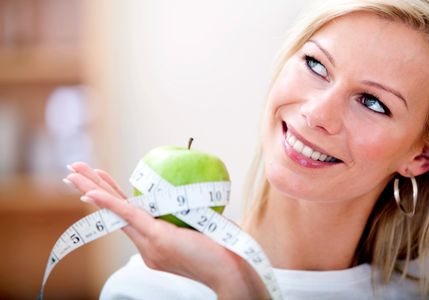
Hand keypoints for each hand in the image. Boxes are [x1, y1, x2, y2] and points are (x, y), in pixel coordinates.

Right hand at [64, 162, 269, 299]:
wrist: (233, 272)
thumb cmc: (224, 250)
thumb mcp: (203, 226)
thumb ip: (190, 213)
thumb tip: (193, 192)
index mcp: (155, 245)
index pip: (128, 217)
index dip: (111, 199)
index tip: (99, 183)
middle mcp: (147, 247)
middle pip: (115, 213)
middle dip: (92, 189)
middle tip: (73, 171)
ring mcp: (150, 245)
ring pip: (117, 211)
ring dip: (93, 188)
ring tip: (73, 171)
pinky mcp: (158, 239)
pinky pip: (129, 215)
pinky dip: (108, 201)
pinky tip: (90, 192)